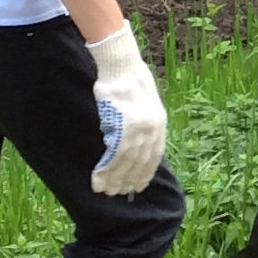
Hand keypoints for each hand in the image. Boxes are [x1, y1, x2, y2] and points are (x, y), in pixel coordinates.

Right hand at [88, 25, 167, 195]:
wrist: (120, 64)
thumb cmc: (128, 79)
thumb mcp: (143, 103)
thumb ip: (142, 123)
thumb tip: (134, 144)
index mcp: (159, 123)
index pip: (154, 156)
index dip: (145, 173)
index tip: (137, 186)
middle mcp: (152, 129)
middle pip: (140, 163)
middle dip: (129, 180)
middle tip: (118, 193)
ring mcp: (138, 129)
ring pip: (126, 163)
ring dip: (115, 179)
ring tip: (106, 191)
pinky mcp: (123, 128)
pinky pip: (114, 156)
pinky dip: (106, 170)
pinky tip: (99, 178)